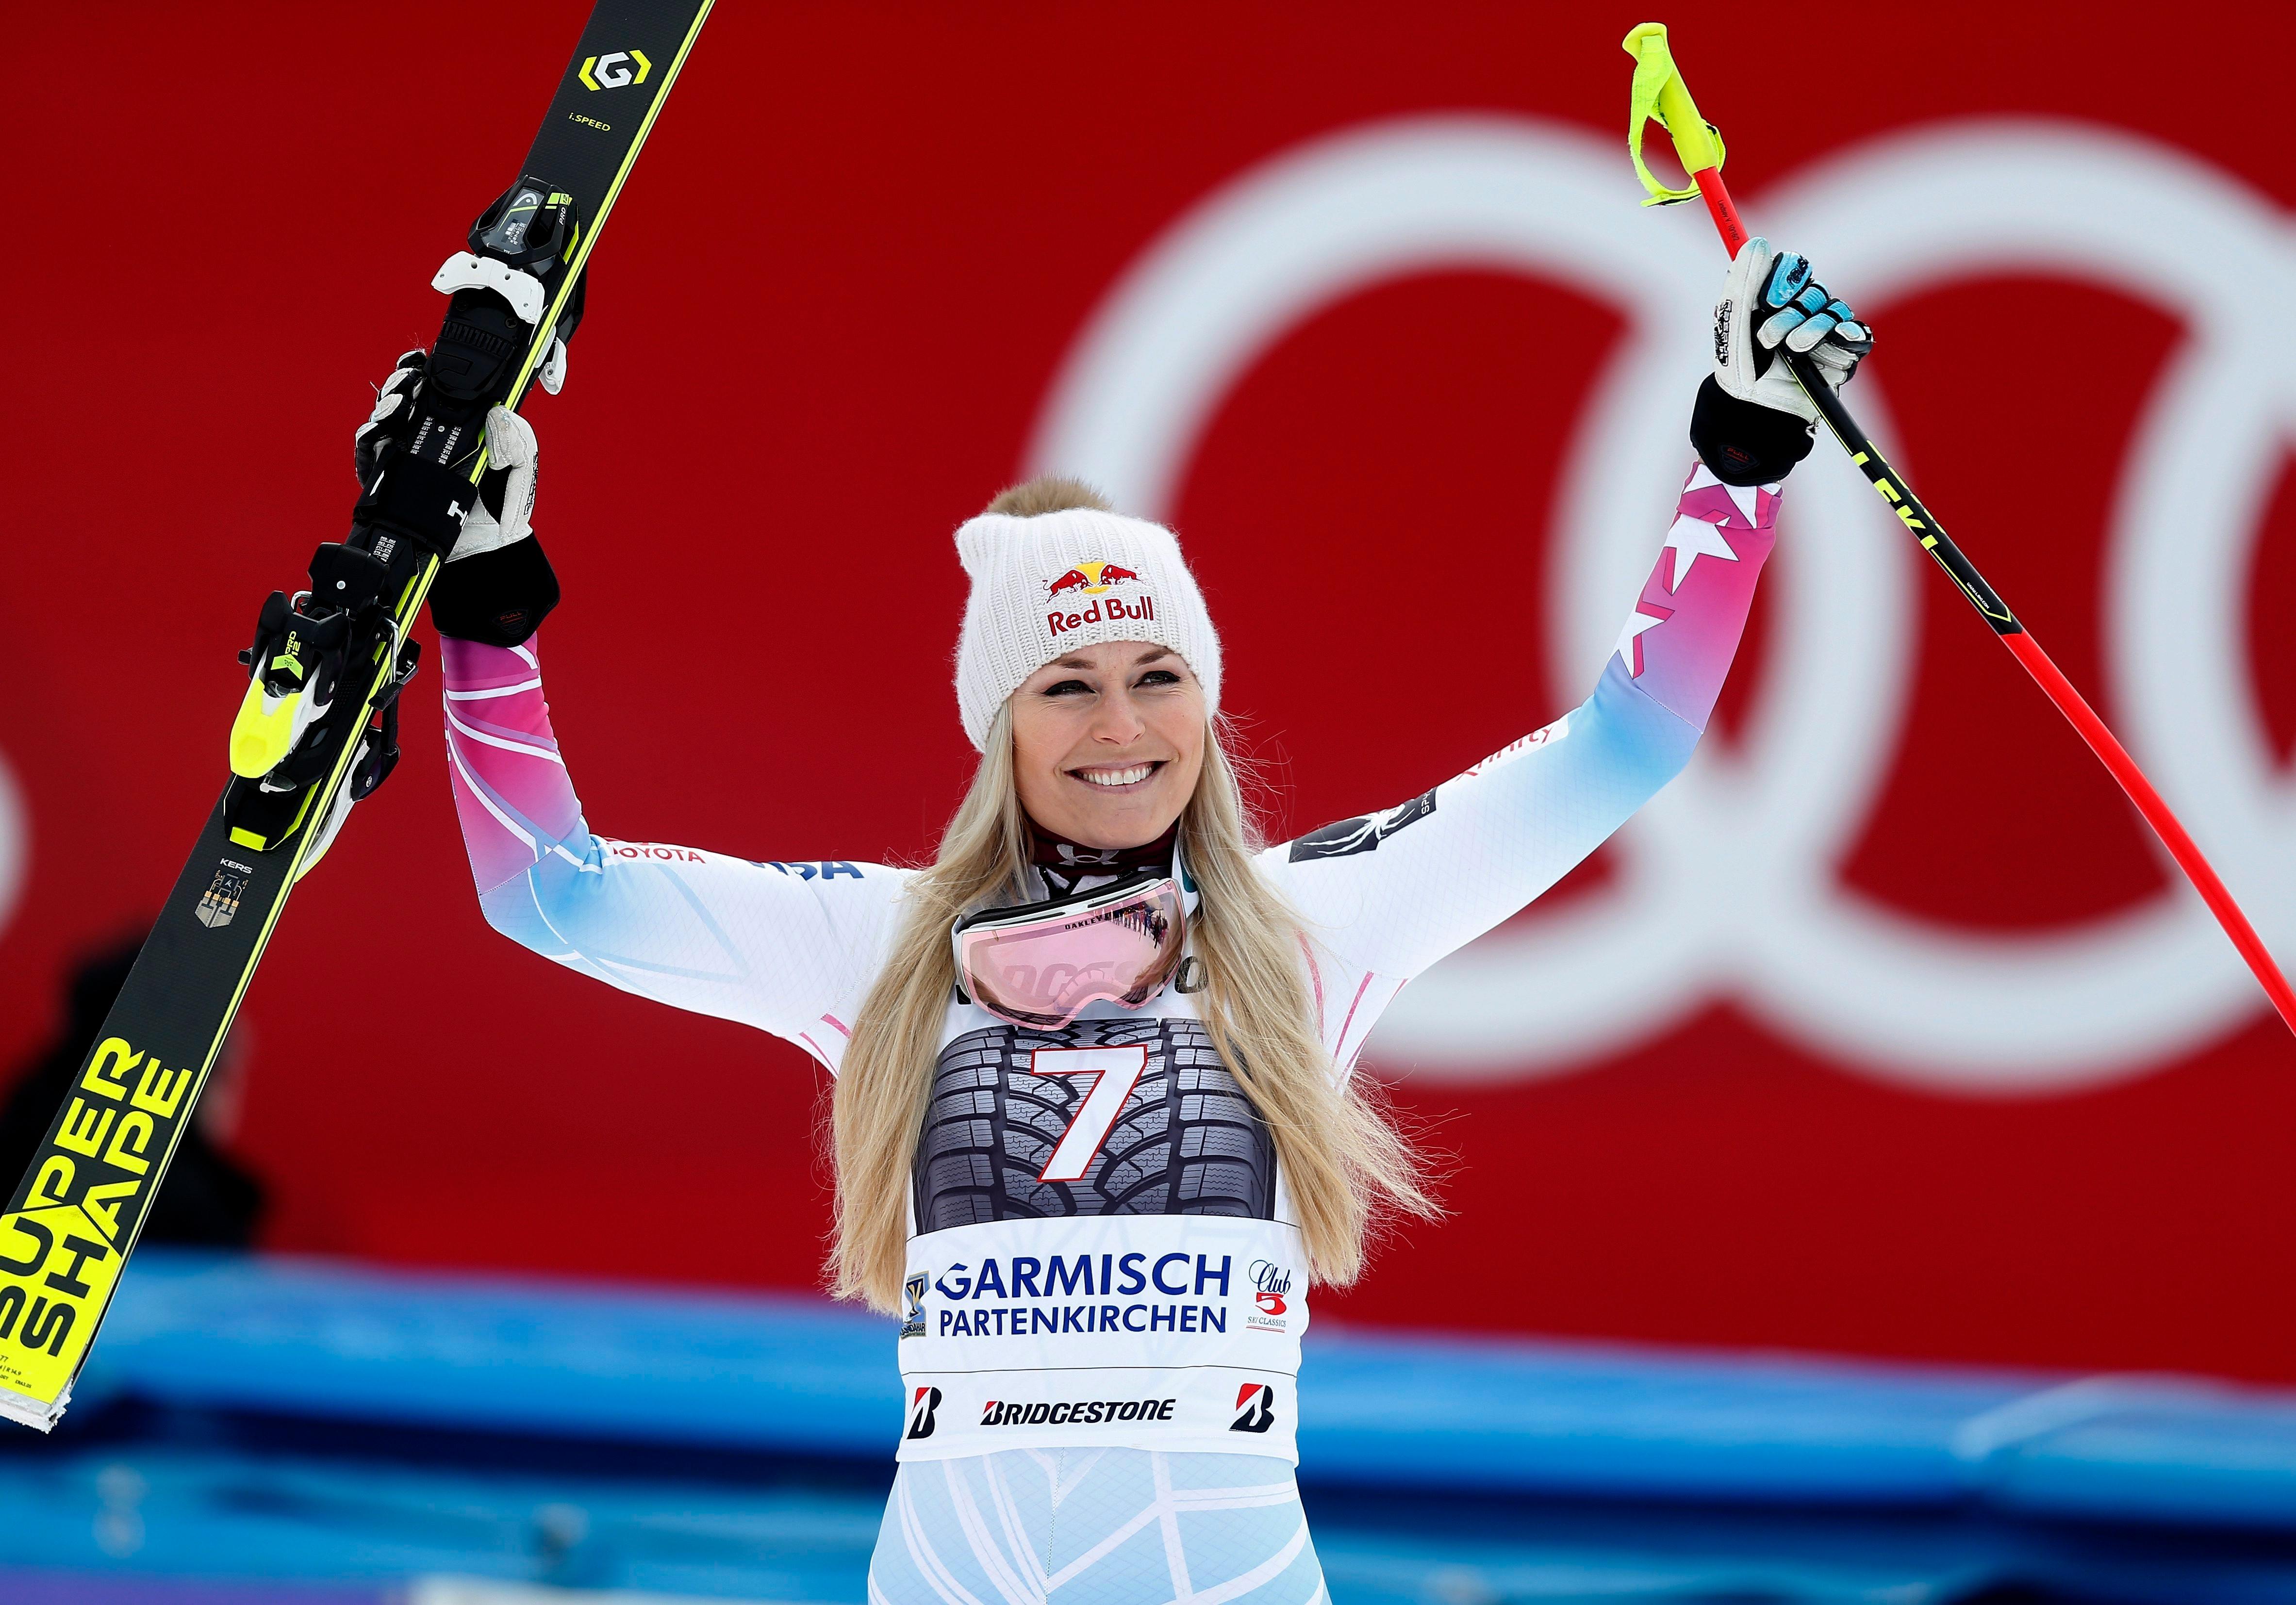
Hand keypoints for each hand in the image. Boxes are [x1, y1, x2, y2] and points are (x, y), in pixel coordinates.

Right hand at [353, 352, 537, 561]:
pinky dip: (372, 437)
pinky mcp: (384, 476)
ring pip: (382, 416)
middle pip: (402, 393)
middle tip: (412, 384)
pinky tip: (382, 434)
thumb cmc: (500, 499)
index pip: (432, 383)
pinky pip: (369, 451)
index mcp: (454, 419)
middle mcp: (423, 430)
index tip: (424, 360)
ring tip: (400, 406)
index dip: (423, 367)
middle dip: (403, 382)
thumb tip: (499, 411)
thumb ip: (517, 436)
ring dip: (387, 405)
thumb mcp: (520, 462)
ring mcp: (401, 451)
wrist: (484, 546)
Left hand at [1713, 238, 1870, 420]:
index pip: (1796, 267)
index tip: (1769, 298)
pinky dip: (1848, 337)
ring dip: (1814, 328)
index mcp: (1777, 300)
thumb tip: (1757, 242)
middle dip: (1793, 311)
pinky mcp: (1841, 357)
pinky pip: (1859, 336)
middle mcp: (1803, 313)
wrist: (1751, 410)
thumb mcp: (1733, 323)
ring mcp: (1825, 334)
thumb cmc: (1737, 368)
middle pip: (1816, 290)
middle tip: (1770, 337)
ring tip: (1793, 349)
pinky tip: (1835, 342)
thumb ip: (1742, 283)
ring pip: (1837, 311)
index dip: (1787, 276)